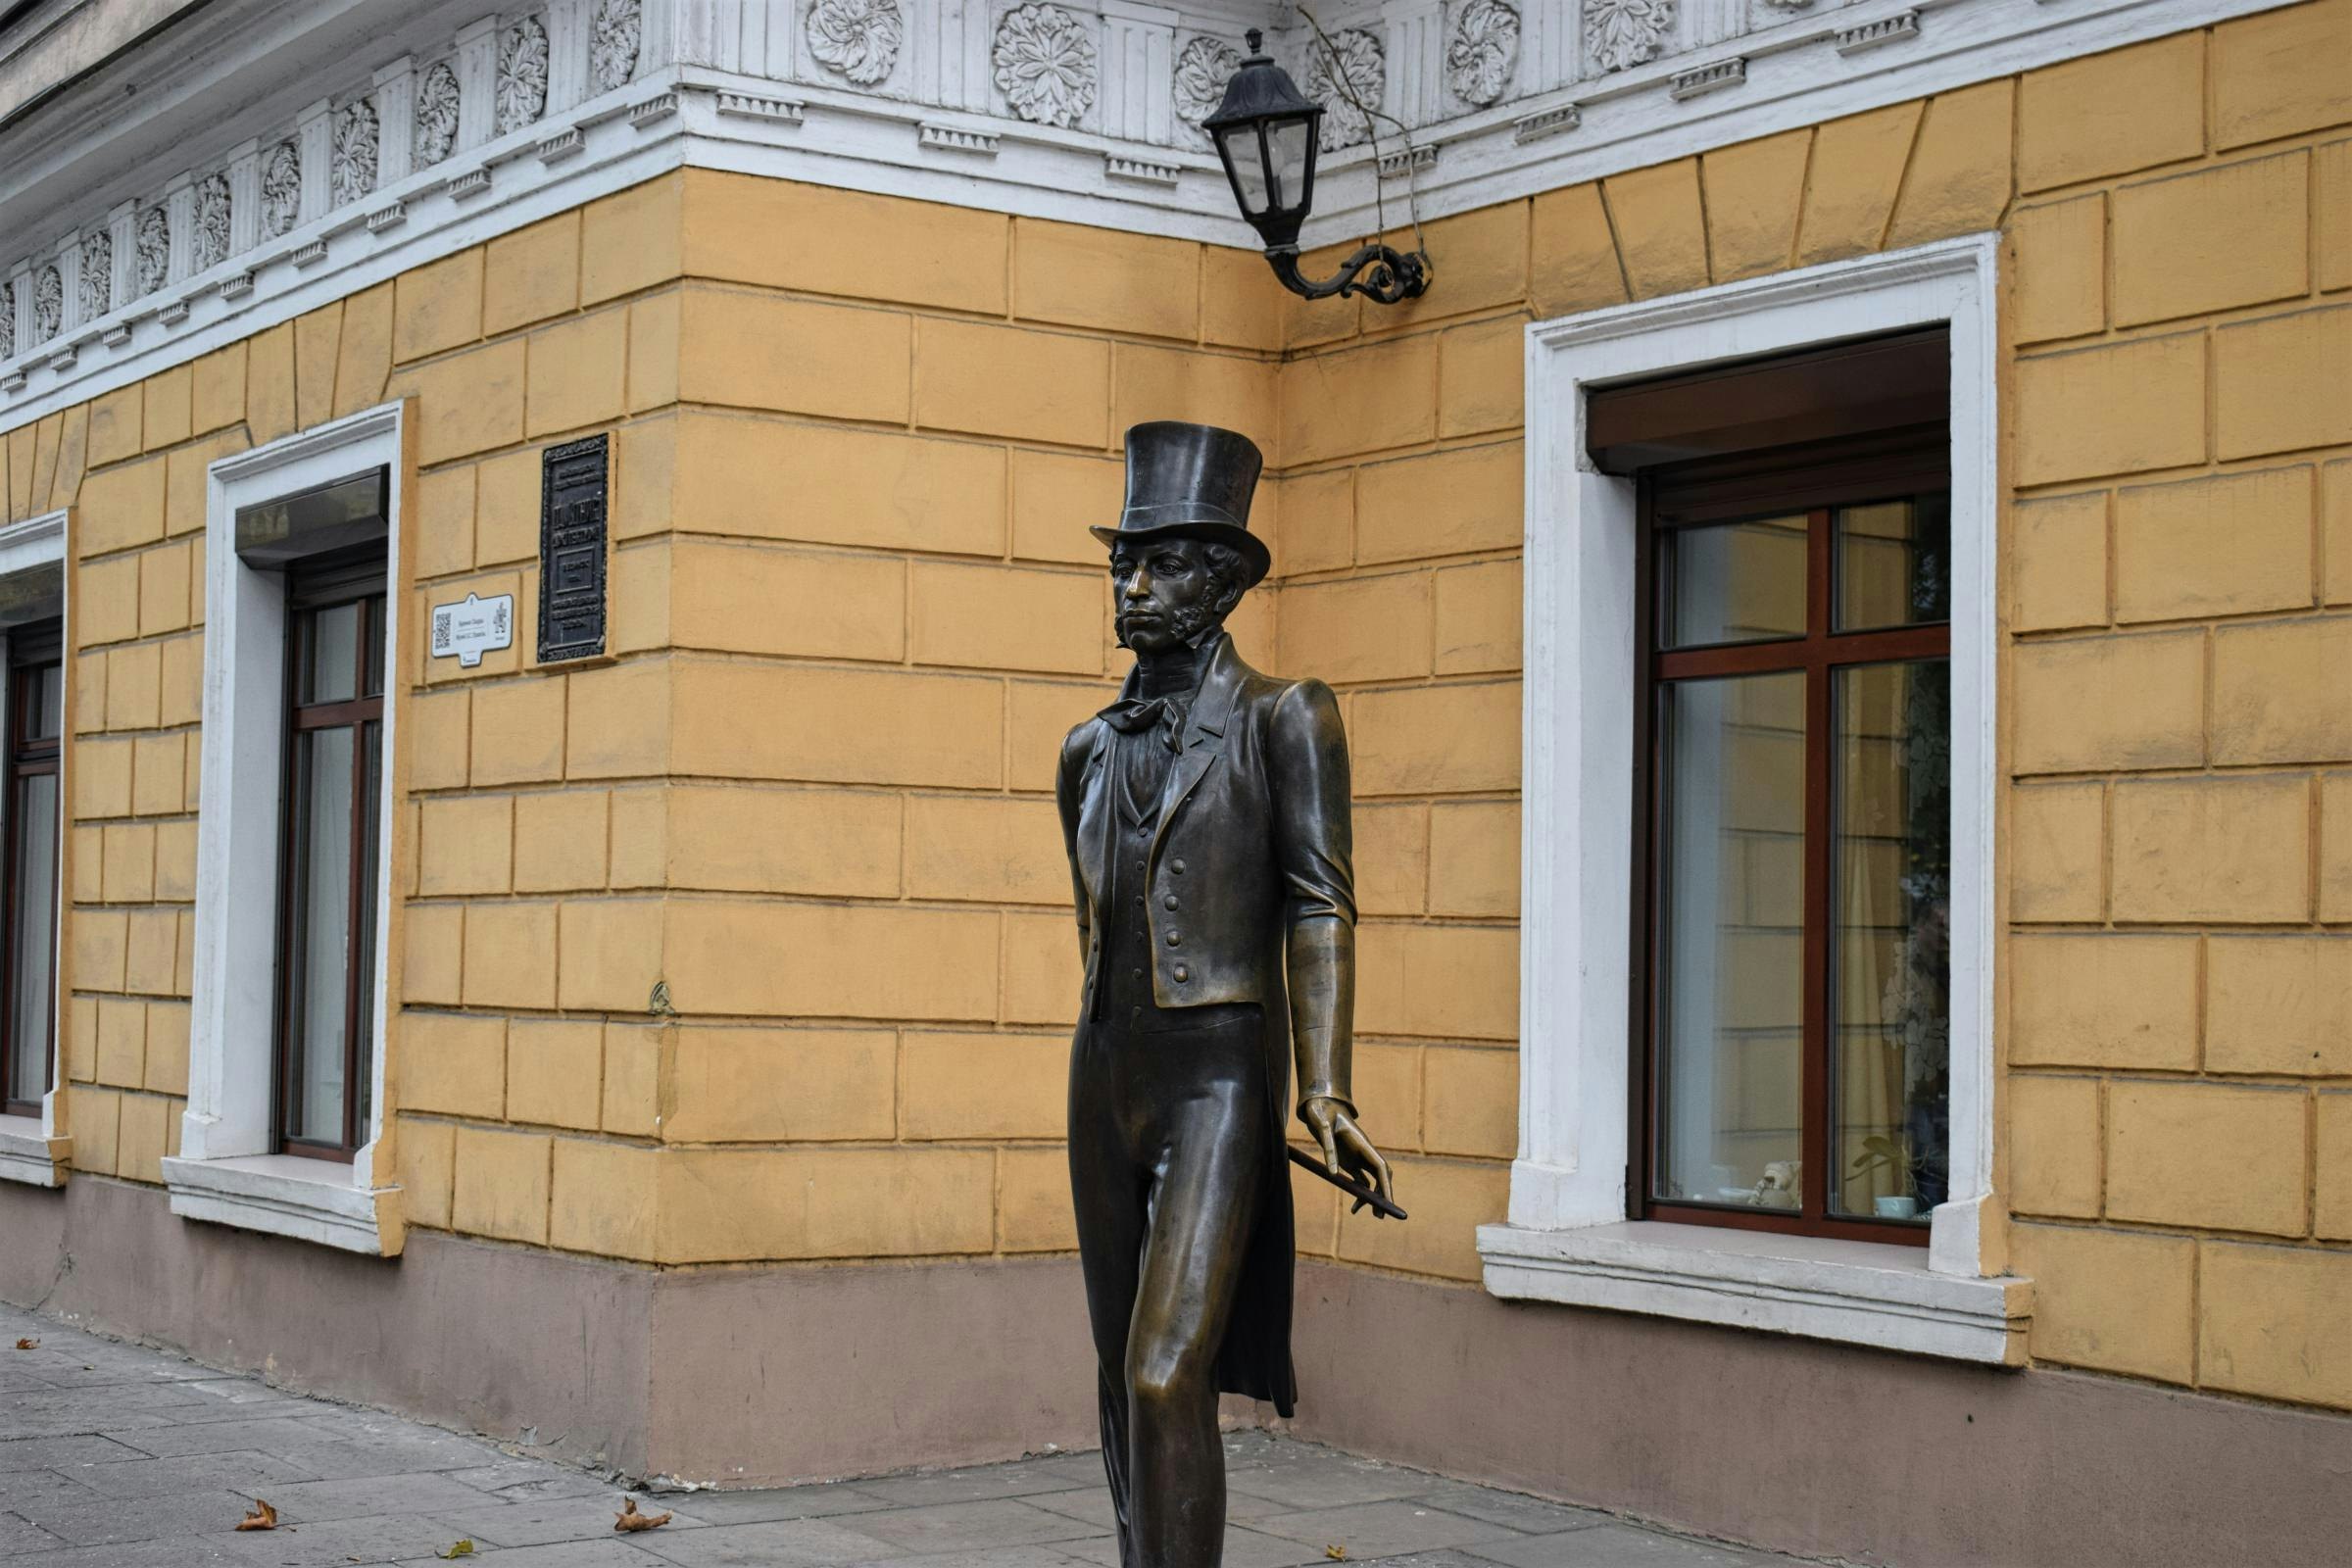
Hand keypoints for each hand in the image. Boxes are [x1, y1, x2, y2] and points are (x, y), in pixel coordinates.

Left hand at [1300, 1096, 1395, 1216]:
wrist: (1318, 1104)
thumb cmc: (1321, 1112)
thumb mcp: (1322, 1127)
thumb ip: (1329, 1149)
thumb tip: (1332, 1174)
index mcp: (1363, 1143)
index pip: (1381, 1167)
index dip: (1387, 1185)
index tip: (1388, 1202)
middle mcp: (1364, 1152)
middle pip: (1381, 1176)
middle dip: (1383, 1195)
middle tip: (1379, 1215)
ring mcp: (1358, 1157)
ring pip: (1373, 1181)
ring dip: (1371, 1197)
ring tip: (1360, 1212)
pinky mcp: (1350, 1161)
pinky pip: (1361, 1180)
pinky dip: (1360, 1193)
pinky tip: (1355, 1206)